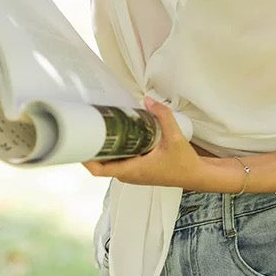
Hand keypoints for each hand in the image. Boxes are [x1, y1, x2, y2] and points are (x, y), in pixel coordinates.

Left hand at [82, 98, 207, 187]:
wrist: (197, 175)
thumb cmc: (185, 163)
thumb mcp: (175, 137)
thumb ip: (163, 116)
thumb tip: (148, 100)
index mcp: (132, 171)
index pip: (99, 169)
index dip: (84, 158)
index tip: (78, 142)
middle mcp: (129, 175)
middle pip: (100, 164)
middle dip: (92, 148)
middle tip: (87, 128)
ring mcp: (133, 174)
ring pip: (110, 163)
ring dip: (104, 149)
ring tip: (99, 129)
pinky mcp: (139, 170)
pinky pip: (120, 161)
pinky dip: (115, 151)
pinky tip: (118, 136)